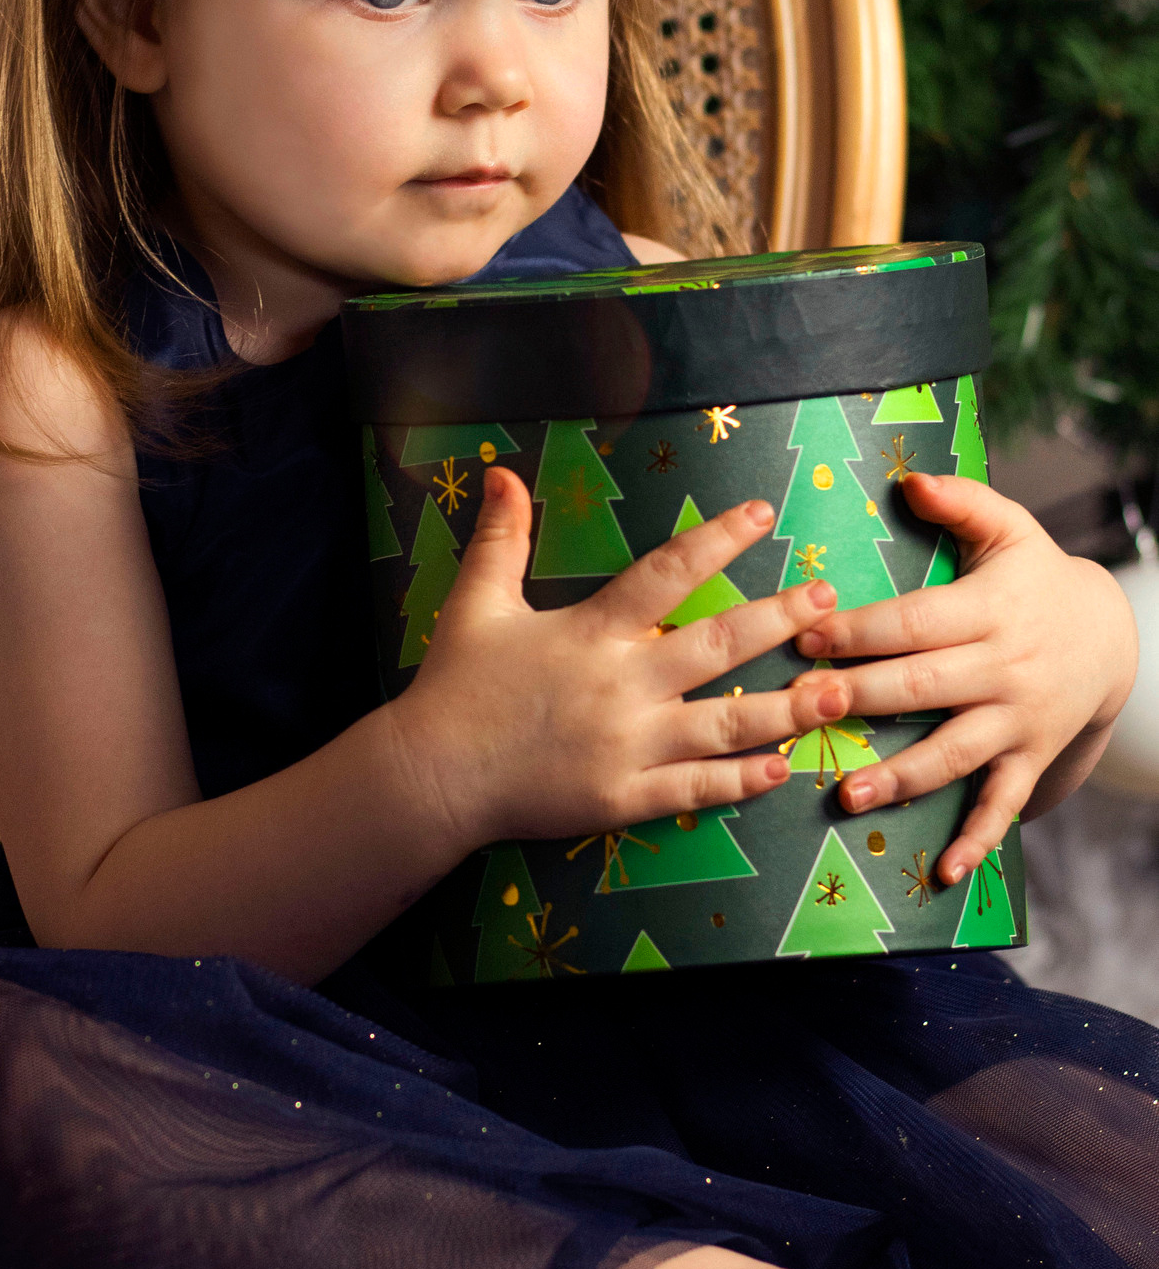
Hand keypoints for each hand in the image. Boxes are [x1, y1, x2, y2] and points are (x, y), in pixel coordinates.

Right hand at [395, 470, 847, 852]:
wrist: (432, 775)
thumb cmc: (455, 687)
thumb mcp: (475, 602)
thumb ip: (500, 538)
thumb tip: (503, 470)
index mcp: (591, 631)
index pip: (667, 572)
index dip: (719, 539)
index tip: (764, 513)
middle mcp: (621, 684)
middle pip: (718, 645)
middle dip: (781, 618)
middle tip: (832, 597)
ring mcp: (628, 746)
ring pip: (725, 723)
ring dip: (787, 706)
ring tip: (837, 689)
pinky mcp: (624, 799)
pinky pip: (697, 789)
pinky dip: (742, 781)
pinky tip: (784, 768)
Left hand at [792, 472, 1137, 882]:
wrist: (1111, 636)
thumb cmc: (1036, 578)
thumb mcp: (1011, 528)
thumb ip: (962, 501)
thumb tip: (910, 480)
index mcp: (990, 610)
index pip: (915, 621)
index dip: (859, 629)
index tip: (804, 632)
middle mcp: (1004, 669)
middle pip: (924, 688)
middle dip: (863, 698)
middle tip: (802, 708)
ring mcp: (1018, 721)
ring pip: (954, 753)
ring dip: (901, 777)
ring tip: (848, 794)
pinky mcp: (1029, 758)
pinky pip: (1002, 804)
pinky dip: (977, 841)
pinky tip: (944, 871)